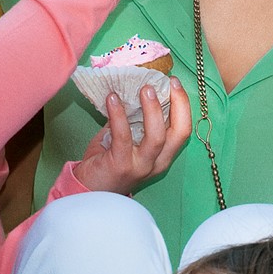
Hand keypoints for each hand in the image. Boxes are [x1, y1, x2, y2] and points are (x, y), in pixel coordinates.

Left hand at [72, 77, 191, 193]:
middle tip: (169, 82)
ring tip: (145, 88)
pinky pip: (123, 137)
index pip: (182, 130)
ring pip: (157, 137)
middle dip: (179, 105)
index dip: (183, 105)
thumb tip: (135, 88)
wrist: (89, 190)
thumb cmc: (109, 162)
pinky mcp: (121, 166)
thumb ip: (136, 121)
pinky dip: (118, 115)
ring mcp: (140, 166)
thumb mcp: (129, 142)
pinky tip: (112, 98)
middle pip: (179, 134)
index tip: (174, 83)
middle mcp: (157, 162)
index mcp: (163, 156)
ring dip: (152, 110)